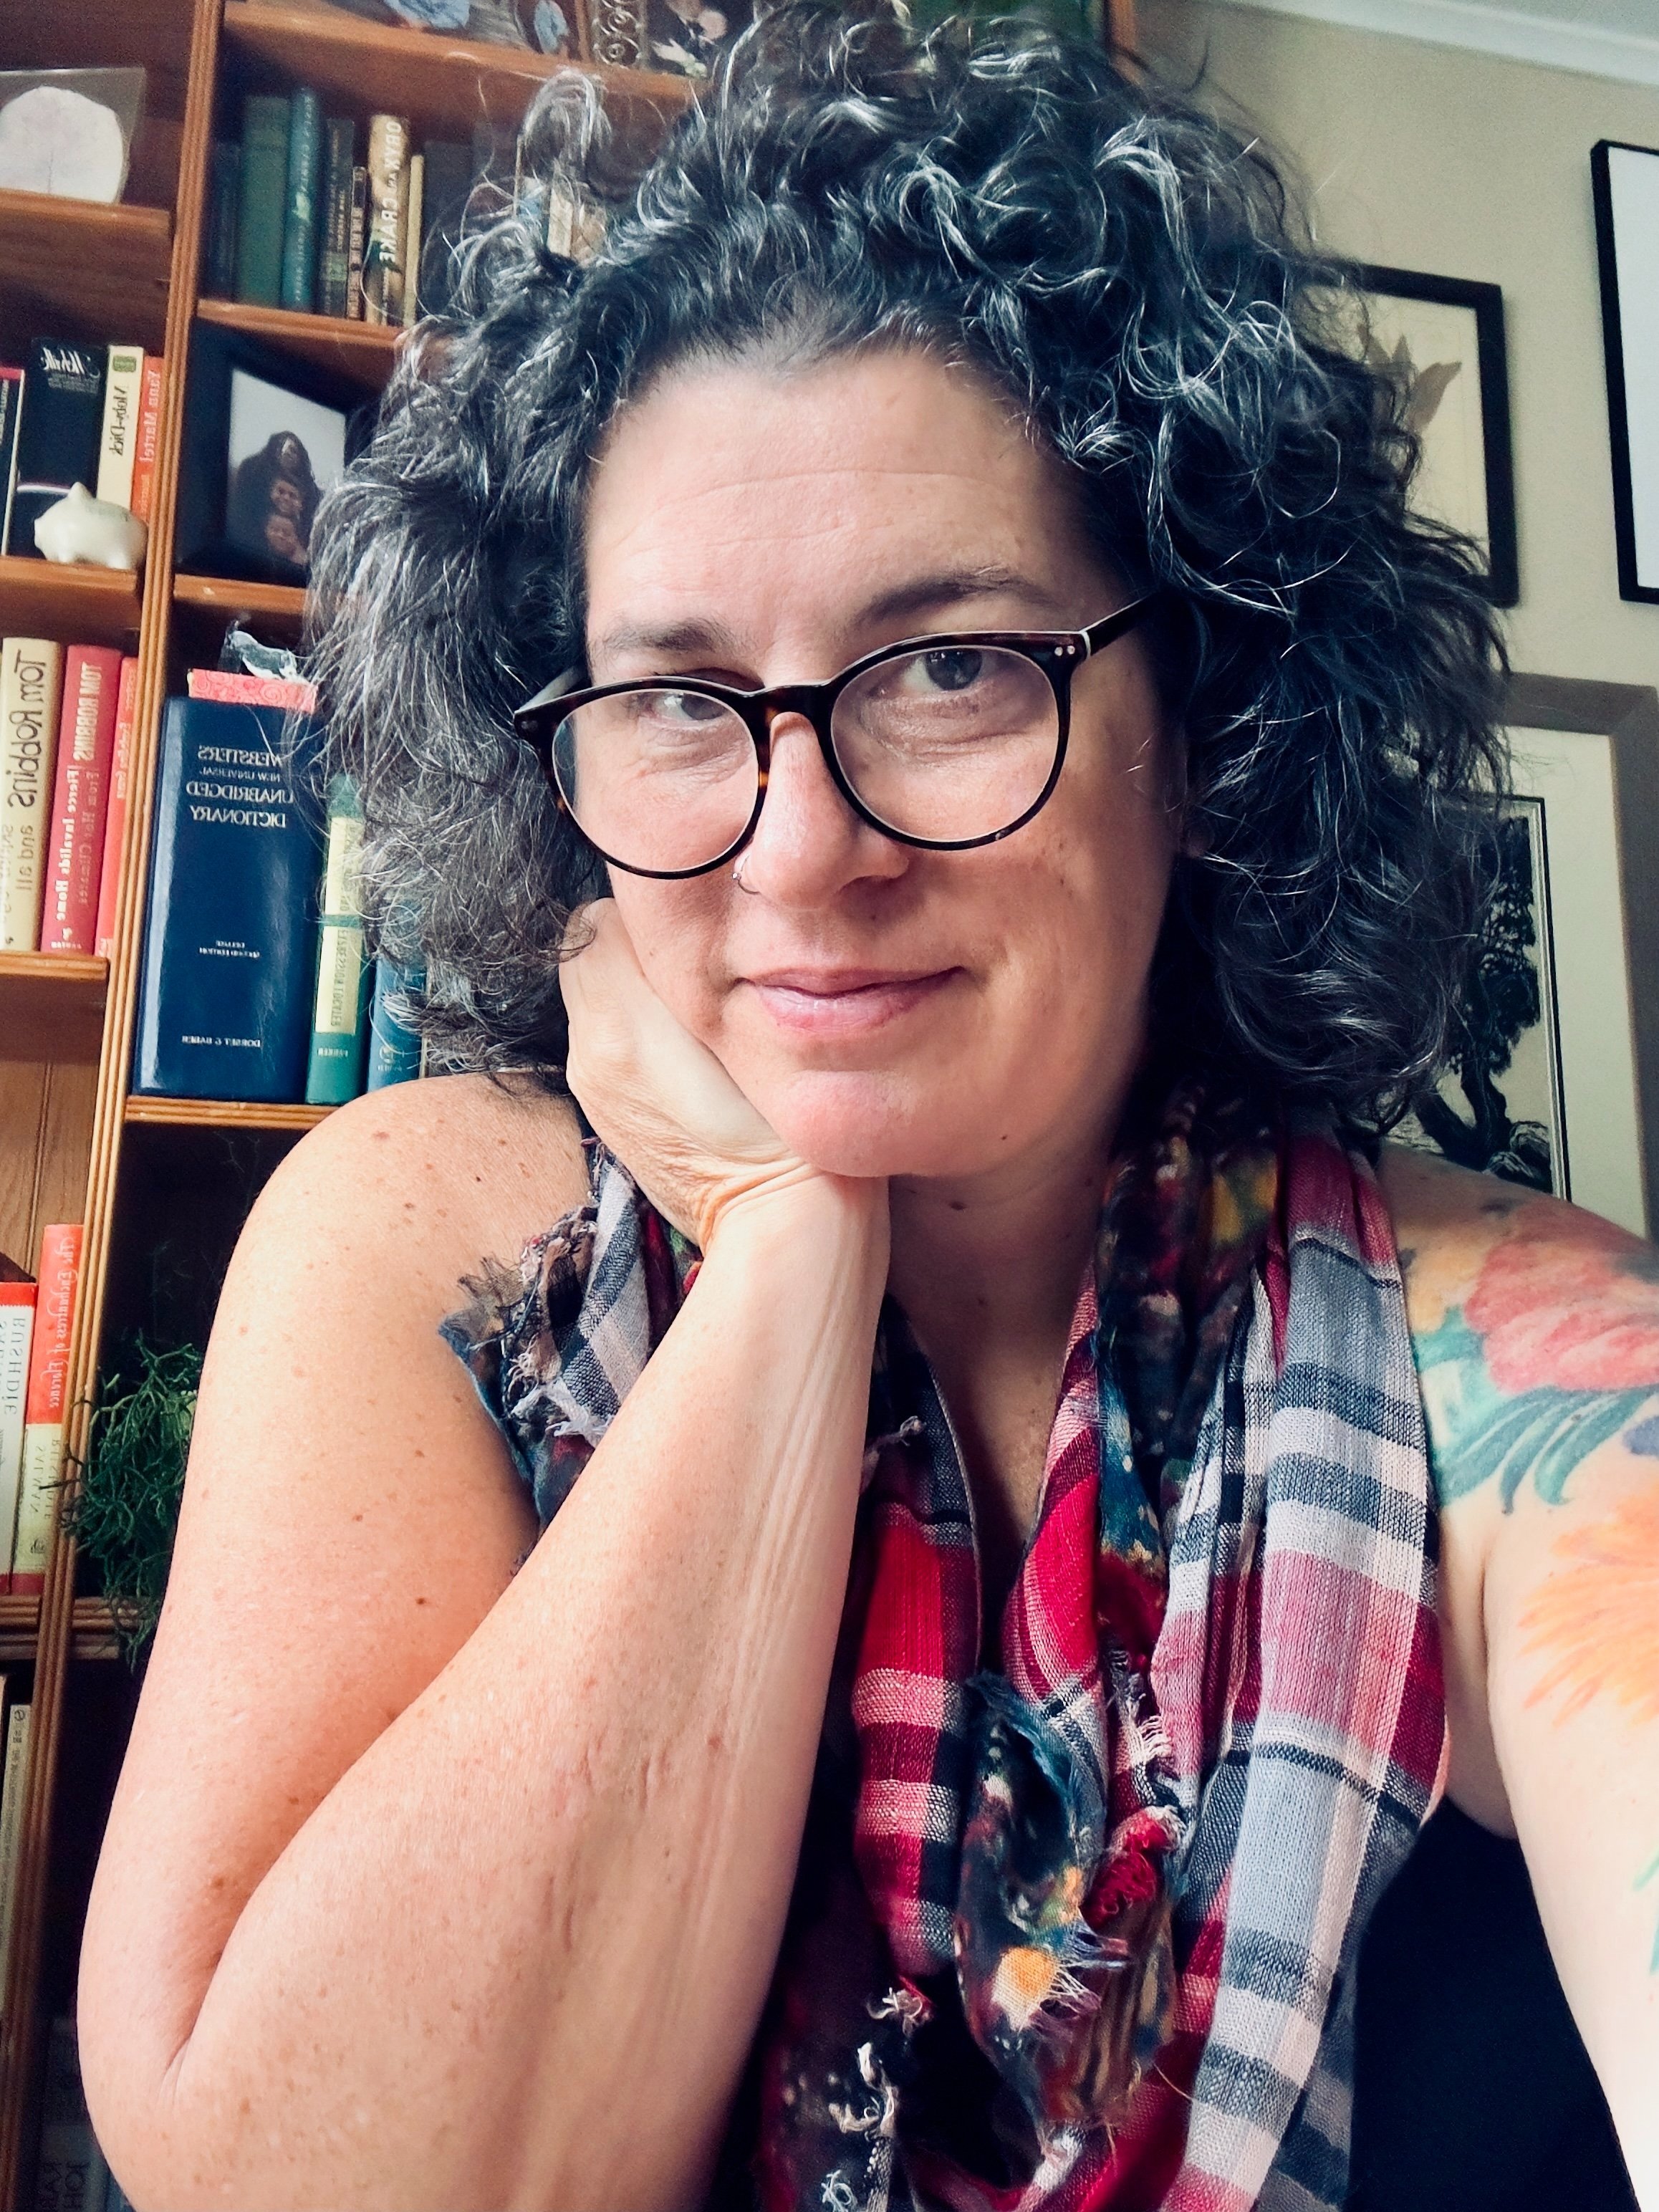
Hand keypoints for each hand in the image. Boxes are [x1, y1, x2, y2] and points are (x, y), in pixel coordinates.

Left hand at [559, 901, 871, 1249]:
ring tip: (693, 1014)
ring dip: (630, 991)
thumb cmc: (784, 1116)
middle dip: (629, 950)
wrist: (780, 1214)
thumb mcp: (747, 1018)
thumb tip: (668, 922)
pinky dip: (631, 1033)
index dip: (652, 918)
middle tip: (693, 968)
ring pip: (592, 997)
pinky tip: (683, 1057)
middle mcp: (589, 1049)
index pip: (600, 918)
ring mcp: (592, 1085)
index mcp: (618, 1018)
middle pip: (585, 955)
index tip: (695, 935)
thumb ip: (689, 958)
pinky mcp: (602, 1113)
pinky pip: (602, 1042)